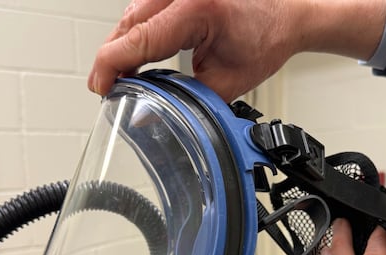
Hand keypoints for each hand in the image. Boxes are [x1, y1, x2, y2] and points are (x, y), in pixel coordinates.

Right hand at [88, 0, 385, 100]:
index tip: (100, 87)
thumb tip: (153, 113)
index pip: (139, 38)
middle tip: (108, 88)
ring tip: (122, 76)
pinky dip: (136, 33)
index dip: (111, 65)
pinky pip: (143, 9)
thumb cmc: (266, 36)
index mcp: (197, 9)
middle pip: (128, 24)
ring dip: (123, 45)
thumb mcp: (229, 80)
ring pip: (132, 15)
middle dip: (113, 58)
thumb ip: (188, 99)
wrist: (286, 13)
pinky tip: (136, 54)